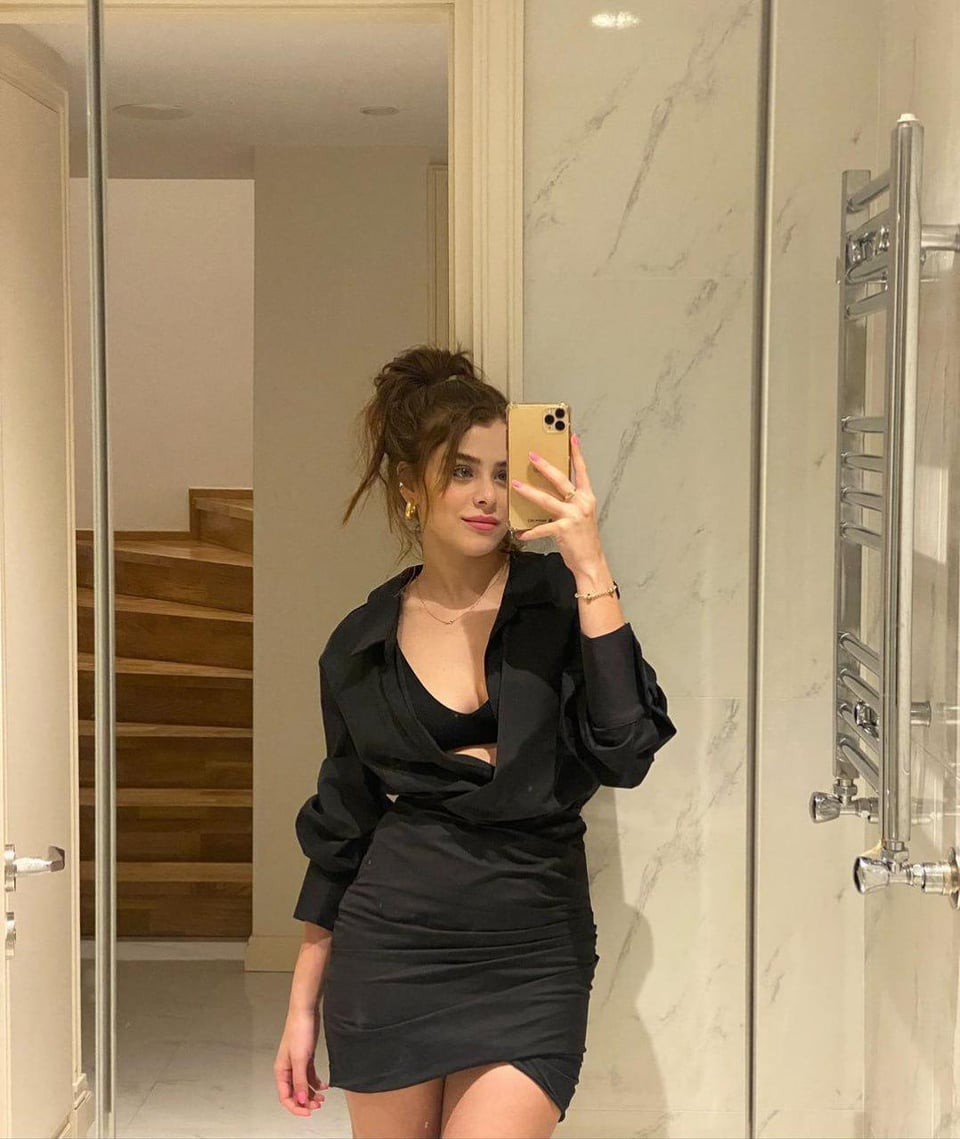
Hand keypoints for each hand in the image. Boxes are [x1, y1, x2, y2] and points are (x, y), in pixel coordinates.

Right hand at [274, 1008, 327, 1116]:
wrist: (306, 1012)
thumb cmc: (299, 1030)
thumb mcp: (300, 1059)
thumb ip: (300, 1080)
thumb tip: (300, 1100)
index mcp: (281, 1071)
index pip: (285, 1097)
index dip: (296, 1107)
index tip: (308, 1111)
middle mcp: (288, 1069)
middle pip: (294, 1093)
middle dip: (305, 1101)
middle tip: (317, 1105)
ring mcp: (297, 1064)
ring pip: (303, 1086)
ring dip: (312, 1094)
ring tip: (322, 1098)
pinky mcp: (306, 1058)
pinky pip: (309, 1076)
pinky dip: (316, 1083)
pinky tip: (324, 1086)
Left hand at [510, 433, 605, 576]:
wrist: (591, 562)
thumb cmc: (583, 539)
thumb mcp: (580, 516)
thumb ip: (569, 503)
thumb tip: (551, 493)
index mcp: (587, 498)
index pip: (582, 471)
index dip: (577, 454)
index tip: (572, 437)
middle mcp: (582, 503)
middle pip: (560, 480)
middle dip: (544, 466)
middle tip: (531, 456)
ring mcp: (573, 516)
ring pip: (546, 499)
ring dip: (529, 492)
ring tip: (516, 485)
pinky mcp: (563, 529)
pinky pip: (542, 528)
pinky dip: (530, 532)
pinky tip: (520, 533)